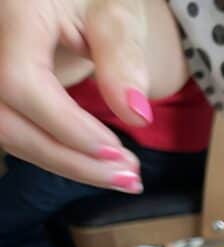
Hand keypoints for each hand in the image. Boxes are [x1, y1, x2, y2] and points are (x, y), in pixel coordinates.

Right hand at [0, 0, 180, 191]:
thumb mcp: (116, 14)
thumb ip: (123, 58)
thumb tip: (137, 115)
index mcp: (13, 11)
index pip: (20, 82)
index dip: (66, 127)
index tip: (119, 154)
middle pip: (6, 118)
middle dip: (69, 159)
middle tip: (130, 179)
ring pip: (5, 130)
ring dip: (64, 163)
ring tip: (122, 176)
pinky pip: (12, 127)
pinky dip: (53, 151)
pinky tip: (95, 165)